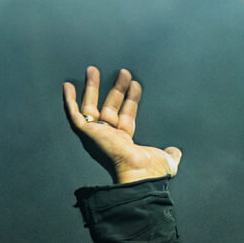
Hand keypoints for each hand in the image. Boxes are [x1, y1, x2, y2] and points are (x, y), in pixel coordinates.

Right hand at [62, 67, 181, 184]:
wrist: (140, 173)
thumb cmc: (153, 171)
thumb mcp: (166, 160)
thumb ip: (170, 154)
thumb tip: (175, 152)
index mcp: (125, 143)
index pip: (127, 115)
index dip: (131, 99)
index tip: (135, 84)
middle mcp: (109, 138)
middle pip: (110, 107)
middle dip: (116, 89)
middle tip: (123, 72)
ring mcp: (96, 135)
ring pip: (90, 106)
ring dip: (92, 87)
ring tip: (93, 69)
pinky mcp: (86, 133)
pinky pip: (74, 115)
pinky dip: (69, 101)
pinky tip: (67, 86)